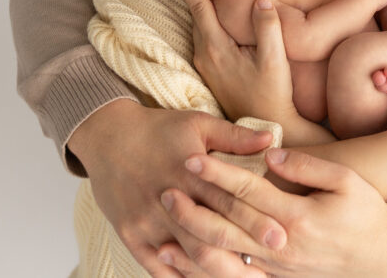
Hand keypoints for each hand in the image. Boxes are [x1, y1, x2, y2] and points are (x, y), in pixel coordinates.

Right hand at [67, 99, 280, 276]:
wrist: (106, 136)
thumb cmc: (158, 128)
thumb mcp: (198, 123)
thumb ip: (235, 136)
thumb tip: (272, 141)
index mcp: (189, 172)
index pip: (227, 201)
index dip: (255, 220)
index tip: (281, 236)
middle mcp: (168, 200)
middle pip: (208, 236)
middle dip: (241, 255)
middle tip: (271, 268)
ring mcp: (147, 222)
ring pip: (185, 257)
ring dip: (215, 273)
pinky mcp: (130, 236)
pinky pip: (156, 267)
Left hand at [158, 149, 386, 276]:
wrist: (383, 258)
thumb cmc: (367, 213)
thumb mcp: (348, 181)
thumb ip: (308, 166)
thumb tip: (271, 154)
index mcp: (298, 216)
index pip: (248, 191)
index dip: (218, 174)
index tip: (192, 158)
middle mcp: (283, 245)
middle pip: (228, 224)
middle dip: (194, 206)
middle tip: (166, 188)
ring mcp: (278, 267)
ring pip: (225, 255)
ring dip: (192, 238)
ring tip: (167, 221)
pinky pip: (234, 276)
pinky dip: (205, 267)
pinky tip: (184, 256)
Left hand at [161, 0, 295, 122]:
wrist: (267, 127)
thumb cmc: (273, 95)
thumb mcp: (275, 60)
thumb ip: (268, 27)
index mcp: (216, 49)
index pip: (198, 8)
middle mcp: (204, 56)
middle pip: (193, 15)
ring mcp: (206, 66)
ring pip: (197, 27)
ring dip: (193, 7)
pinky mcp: (212, 73)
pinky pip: (203, 38)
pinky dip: (202, 21)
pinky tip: (209, 17)